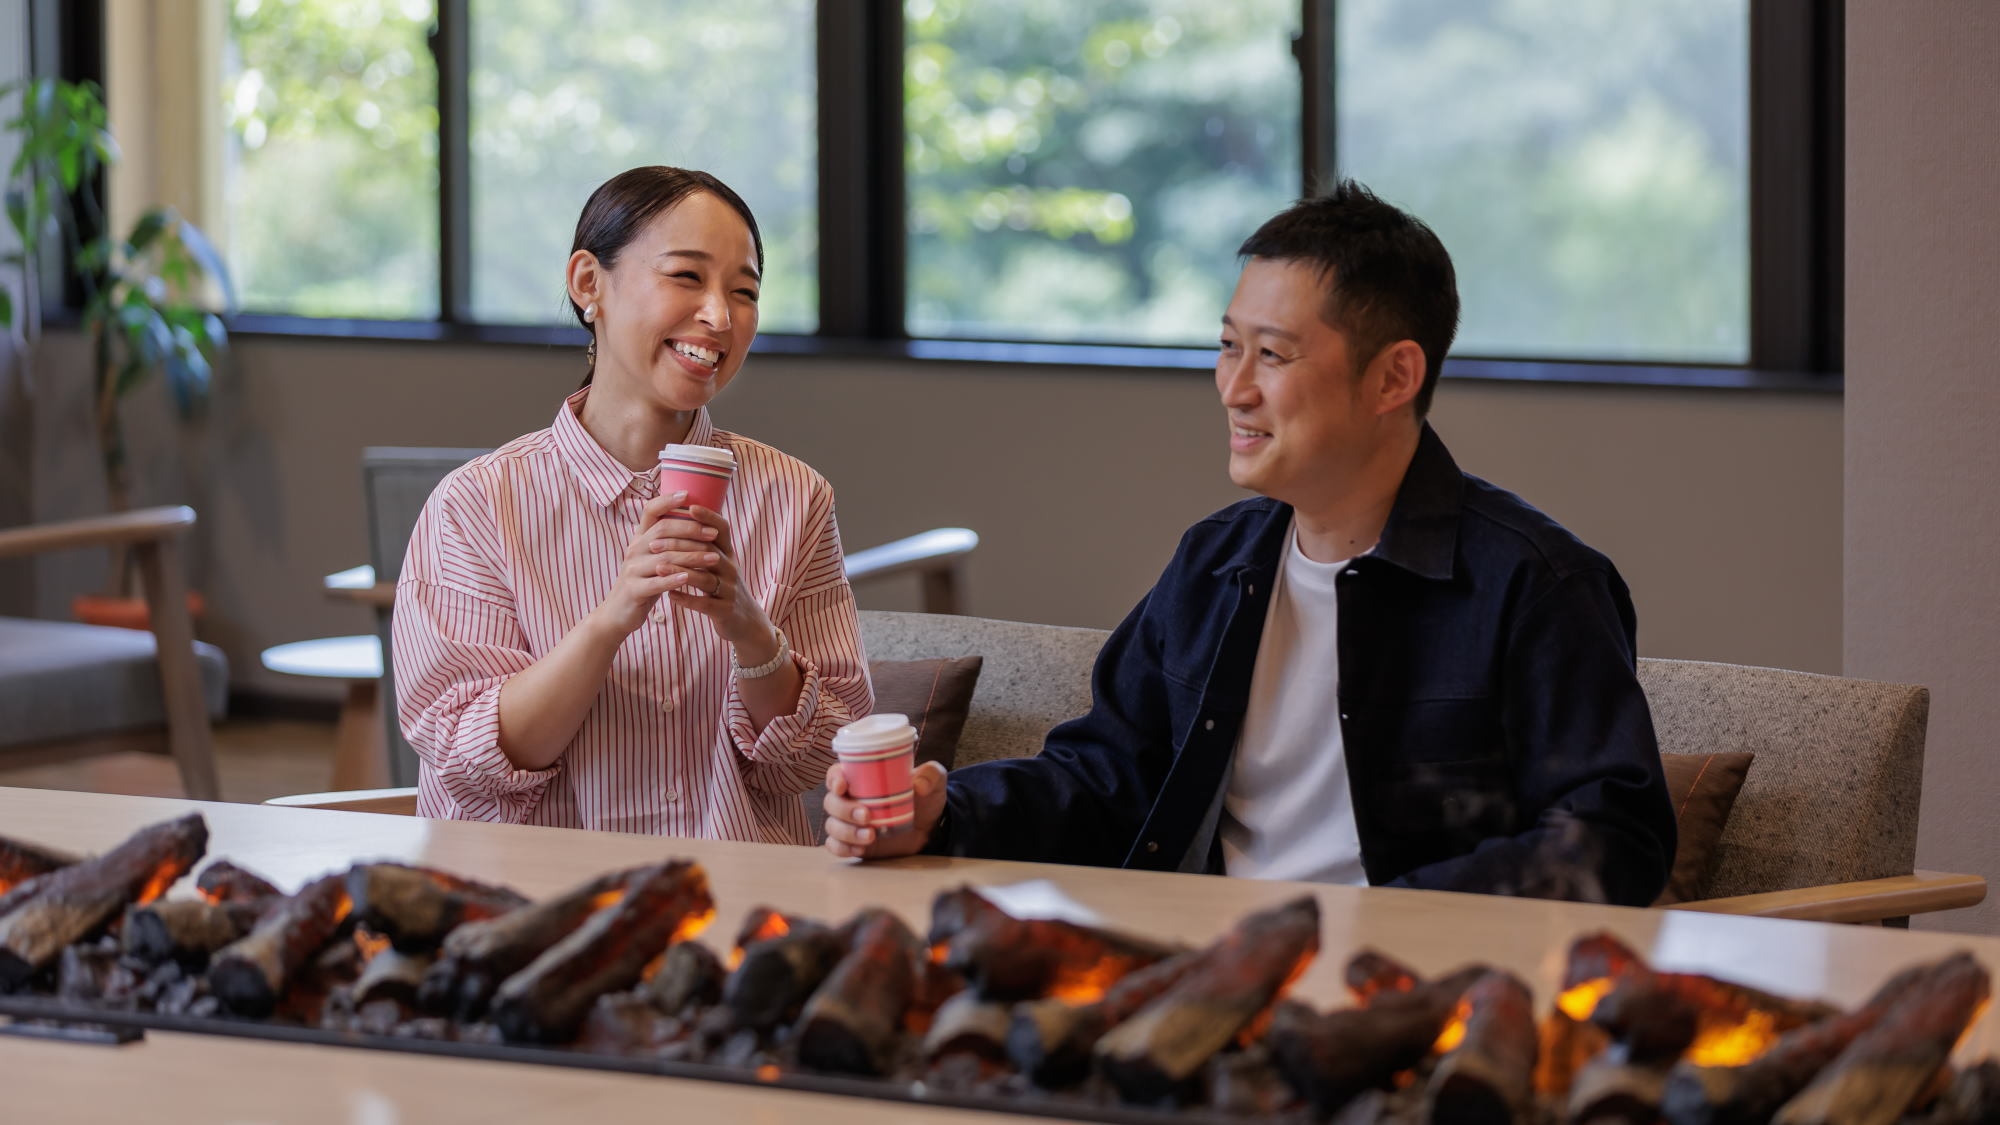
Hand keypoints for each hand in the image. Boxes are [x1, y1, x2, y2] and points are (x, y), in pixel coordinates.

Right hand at [593, 491, 712, 636]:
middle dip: (690, 530)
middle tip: (713, 533)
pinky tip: (689, 578)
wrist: (619, 612)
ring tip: (714, 558)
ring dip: (691, 556)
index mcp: (640, 539)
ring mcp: (632, 569)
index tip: (688, 494)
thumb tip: (695, 519)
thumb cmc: (644, 582)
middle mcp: (634, 549)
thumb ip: (668, 542)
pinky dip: (673, 579)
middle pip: (662, 531)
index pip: (650, 511)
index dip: (667, 501)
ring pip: (664, 558)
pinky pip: (656, 583)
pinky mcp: (634, 590)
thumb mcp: (653, 558)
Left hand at [651, 503, 774, 654]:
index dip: (708, 516)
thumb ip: (706, 545)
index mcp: (728, 554)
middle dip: (679, 546)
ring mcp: (730, 590)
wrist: (745, 621)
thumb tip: (685, 518)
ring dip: (680, 572)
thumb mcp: (721, 565)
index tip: (689, 506)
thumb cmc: (725, 588)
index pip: (722, 529)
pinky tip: (670, 595)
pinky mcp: (725, 610)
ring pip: (704, 578)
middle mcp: (731, 569)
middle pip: (707, 552)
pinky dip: (687, 599)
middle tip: (653, 544)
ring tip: (658, 568)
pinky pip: (705, 604)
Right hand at [822, 760, 947, 858]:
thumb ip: (931, 775)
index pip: (836, 774)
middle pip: (831, 802)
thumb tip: (919, 786)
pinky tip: (860, 849)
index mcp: (862, 778)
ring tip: (871, 836)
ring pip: (832, 826)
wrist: (930, 827)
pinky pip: (836, 846)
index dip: (834, 779)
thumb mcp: (934, 780)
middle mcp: (850, 799)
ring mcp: (850, 823)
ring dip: (846, 832)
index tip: (842, 786)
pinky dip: (843, 848)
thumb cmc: (925, 797)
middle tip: (867, 816)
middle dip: (844, 810)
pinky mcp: (853, 843)